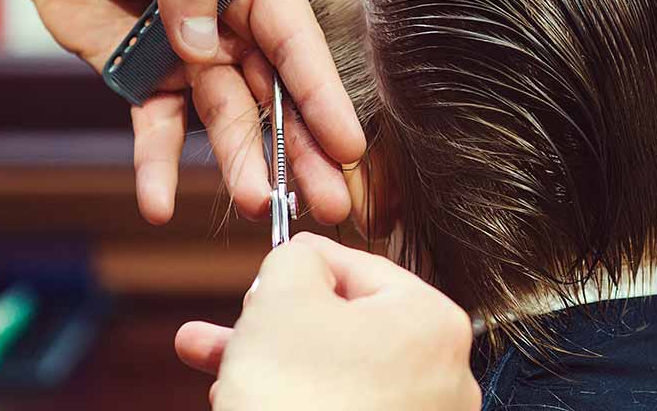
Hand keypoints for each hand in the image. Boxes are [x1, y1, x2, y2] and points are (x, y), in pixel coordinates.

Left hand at [6, 0, 363, 223]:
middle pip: (276, 93)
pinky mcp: (149, 80)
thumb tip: (204, 42)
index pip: (295, 38)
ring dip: (244, 164)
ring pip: (228, 120)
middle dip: (304, 148)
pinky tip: (159, 203)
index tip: (347, 145)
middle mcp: (233, 21)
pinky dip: (158, 166)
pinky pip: (159, 129)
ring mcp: (193, 55)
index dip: (322, 93)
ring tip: (258, 207)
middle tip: (329, 202)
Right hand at [175, 234, 479, 410]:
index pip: (359, 267)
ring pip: (336, 377)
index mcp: (432, 321)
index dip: (300, 266)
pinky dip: (295, 403)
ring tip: (213, 365)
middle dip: (273, 325)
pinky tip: (242, 401)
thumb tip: (302, 259)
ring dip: (273, 365)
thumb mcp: (282, 297)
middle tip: (227, 325)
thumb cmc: (298, 396)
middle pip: (345, 328)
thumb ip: (295, 259)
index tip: (263, 275)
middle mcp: (444, 374)